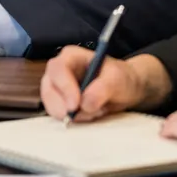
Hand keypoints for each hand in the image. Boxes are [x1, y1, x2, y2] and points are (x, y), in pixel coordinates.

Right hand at [40, 47, 164, 121]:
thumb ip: (102, 88)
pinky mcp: (62, 104)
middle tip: (76, 116)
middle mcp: (61, 71)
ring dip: (72, 114)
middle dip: (61, 105)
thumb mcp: (118, 79)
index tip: (75, 105)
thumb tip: (85, 104)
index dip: (64, 87)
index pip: (58, 69)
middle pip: (49, 88)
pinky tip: (91, 114)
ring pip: (52, 104)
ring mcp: (59, 88)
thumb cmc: (122, 78)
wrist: (127, 90)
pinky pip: (60, 115)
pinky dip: (75, 119)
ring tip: (96, 111)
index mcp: (72, 56)